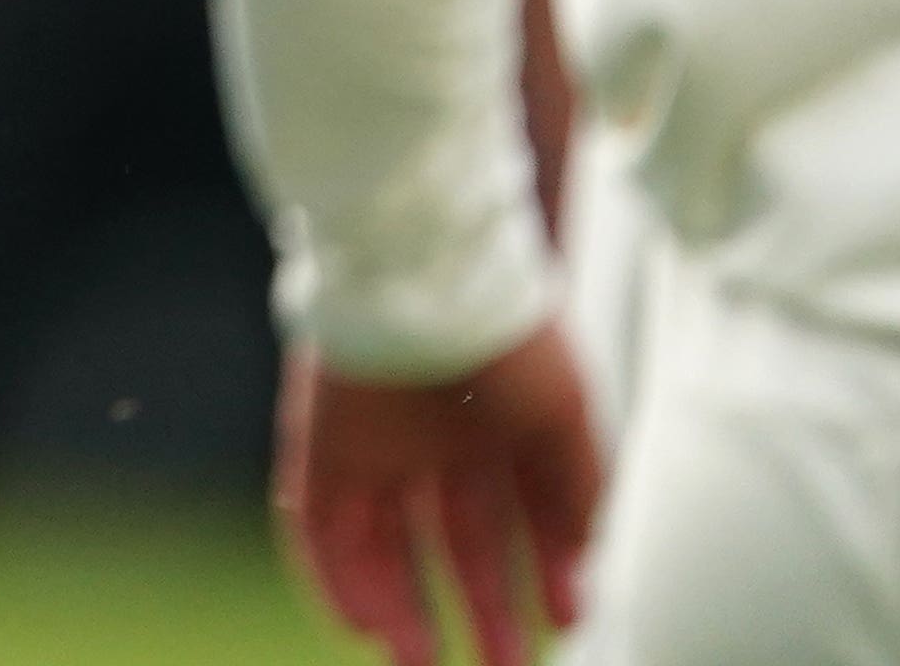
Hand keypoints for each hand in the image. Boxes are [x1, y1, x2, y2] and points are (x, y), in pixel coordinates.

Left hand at [277, 330, 602, 665]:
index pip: (516, 519)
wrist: (426, 273)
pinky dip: (338, 576)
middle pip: (455, 543)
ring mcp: (375, 441)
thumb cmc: (503, 333)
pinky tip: (368, 626)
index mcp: (496, 426)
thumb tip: (580, 559)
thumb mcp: (567, 416)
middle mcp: (434, 438)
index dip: (539, 574)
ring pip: (386, 543)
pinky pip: (319, 521)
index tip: (560, 620)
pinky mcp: (320, 440)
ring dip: (404, 611)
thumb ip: (576, 488)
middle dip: (481, 611)